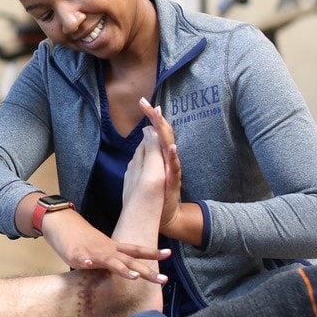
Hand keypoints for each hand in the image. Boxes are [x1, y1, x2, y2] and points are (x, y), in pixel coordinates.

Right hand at [40, 211, 167, 281]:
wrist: (63, 224)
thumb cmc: (83, 240)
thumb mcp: (102, 249)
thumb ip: (113, 260)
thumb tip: (125, 272)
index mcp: (114, 248)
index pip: (137, 250)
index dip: (153, 252)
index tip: (169, 253)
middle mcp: (107, 250)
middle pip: (130, 261)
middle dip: (147, 271)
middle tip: (164, 279)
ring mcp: (93, 252)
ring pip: (110, 261)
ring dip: (122, 269)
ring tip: (134, 277)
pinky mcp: (76, 254)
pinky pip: (82, 259)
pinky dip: (86, 261)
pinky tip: (90, 265)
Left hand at [138, 98, 183, 235]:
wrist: (165, 216)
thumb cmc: (155, 192)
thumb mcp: (149, 167)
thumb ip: (149, 149)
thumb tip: (147, 129)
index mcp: (157, 155)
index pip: (154, 131)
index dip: (150, 117)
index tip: (142, 101)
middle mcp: (165, 160)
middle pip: (162, 135)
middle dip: (156, 119)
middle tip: (151, 104)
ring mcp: (170, 171)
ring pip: (168, 148)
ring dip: (165, 133)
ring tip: (160, 118)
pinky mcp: (173, 183)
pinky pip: (173, 168)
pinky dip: (173, 157)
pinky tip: (171, 148)